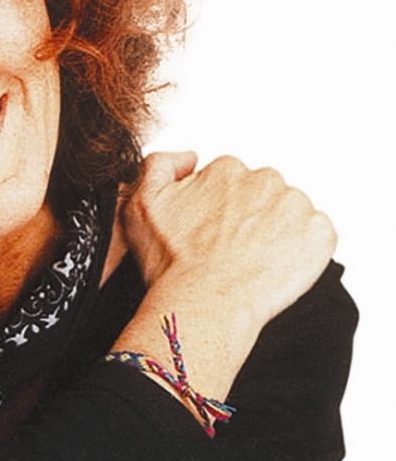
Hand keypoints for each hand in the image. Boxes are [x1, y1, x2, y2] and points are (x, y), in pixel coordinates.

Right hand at [121, 151, 336, 327]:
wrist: (205, 303)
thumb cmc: (174, 263)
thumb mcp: (141, 203)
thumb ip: (159, 165)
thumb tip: (188, 157)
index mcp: (226, 170)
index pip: (231, 183)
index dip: (221, 210)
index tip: (214, 232)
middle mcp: (264, 179)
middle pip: (263, 195)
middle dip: (252, 218)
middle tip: (233, 250)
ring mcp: (295, 206)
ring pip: (290, 214)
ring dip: (278, 233)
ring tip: (255, 262)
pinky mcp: (319, 234)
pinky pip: (317, 236)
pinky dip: (303, 250)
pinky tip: (278, 268)